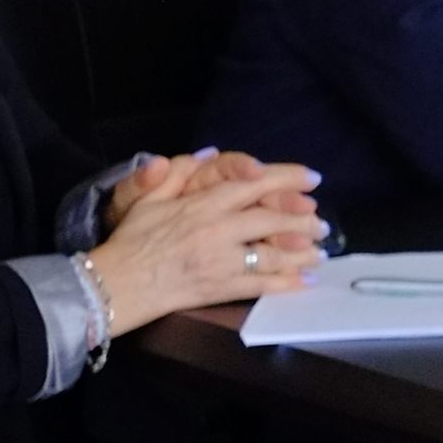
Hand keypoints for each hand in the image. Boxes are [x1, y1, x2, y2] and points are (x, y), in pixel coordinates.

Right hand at [86, 161, 324, 323]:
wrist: (119, 283)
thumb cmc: (132, 239)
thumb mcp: (148, 198)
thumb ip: (177, 173)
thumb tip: (208, 154)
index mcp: (203, 204)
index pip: (253, 185)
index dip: (288, 179)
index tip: (313, 179)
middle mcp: (218, 230)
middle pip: (273, 219)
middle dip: (304, 219)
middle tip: (323, 222)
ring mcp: (222, 260)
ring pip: (274, 253)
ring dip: (303, 252)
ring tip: (320, 251)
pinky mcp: (221, 288)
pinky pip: (261, 284)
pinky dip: (287, 283)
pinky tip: (304, 281)